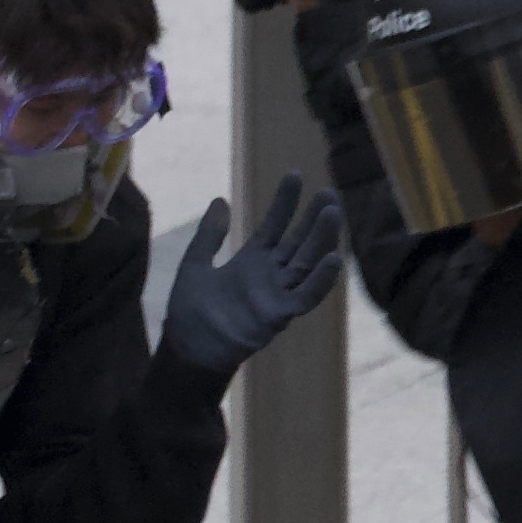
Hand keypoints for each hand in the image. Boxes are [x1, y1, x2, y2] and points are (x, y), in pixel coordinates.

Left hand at [159, 172, 346, 376]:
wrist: (187, 347)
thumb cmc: (191, 311)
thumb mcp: (195, 263)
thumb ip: (209, 234)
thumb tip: (221, 200)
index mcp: (251, 261)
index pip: (274, 225)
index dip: (285, 202)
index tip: (295, 175)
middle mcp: (269, 276)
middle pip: (298, 242)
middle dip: (313, 219)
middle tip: (328, 194)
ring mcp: (275, 295)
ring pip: (306, 264)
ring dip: (322, 240)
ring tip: (334, 214)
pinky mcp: (277, 316)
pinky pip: (304, 297)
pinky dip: (320, 281)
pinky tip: (334, 260)